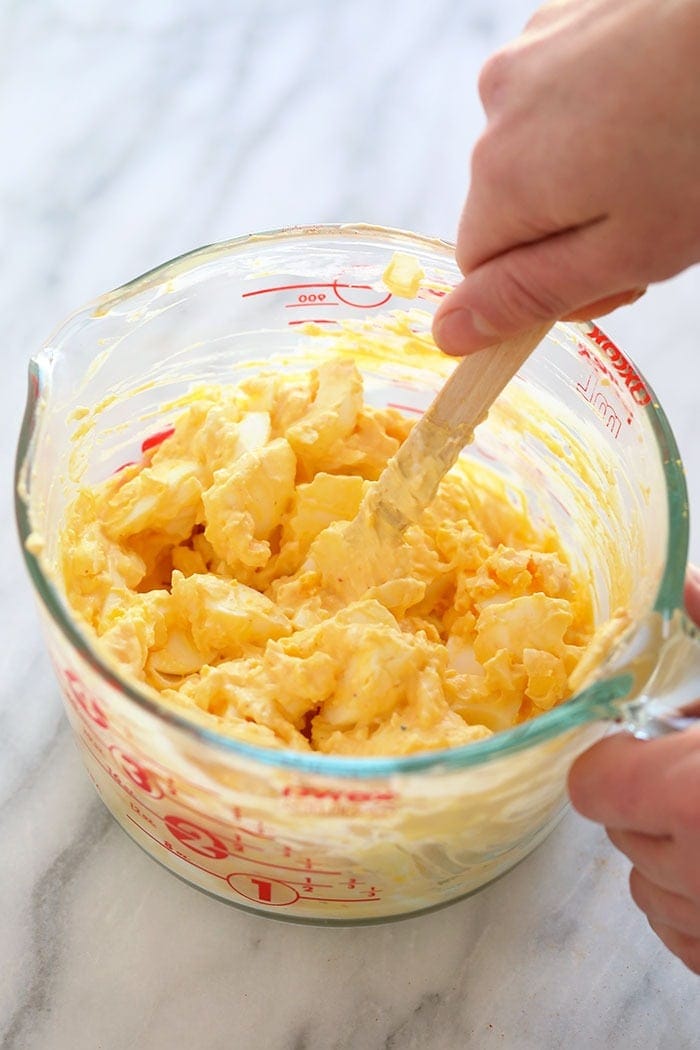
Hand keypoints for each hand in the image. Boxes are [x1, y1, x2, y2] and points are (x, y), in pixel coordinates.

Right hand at [433, 0, 699, 354]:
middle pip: (507, 205)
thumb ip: (526, 297)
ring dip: (584, 169)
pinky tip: (654, 107)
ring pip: (536, 148)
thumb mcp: (623, 253)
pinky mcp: (566, 14)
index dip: (542, 287)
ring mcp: (531, 50)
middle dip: (566, 227)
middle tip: (649, 224)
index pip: (480, 269)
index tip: (608, 278)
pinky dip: (601, 112)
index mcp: (501, 175)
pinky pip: (562, 93)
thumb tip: (448, 332)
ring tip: (657, 157)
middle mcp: (497, 106)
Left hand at [568, 566, 699, 973]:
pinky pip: (682, 932)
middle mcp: (690, 869)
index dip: (623, 763)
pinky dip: (698, 905)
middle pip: (619, 827)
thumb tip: (684, 584)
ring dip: (677, 853)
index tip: (655, 747)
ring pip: (648, 883)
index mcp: (690, 795)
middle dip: (656, 799)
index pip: (592, 783)